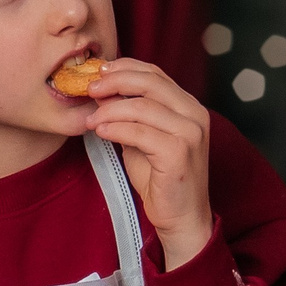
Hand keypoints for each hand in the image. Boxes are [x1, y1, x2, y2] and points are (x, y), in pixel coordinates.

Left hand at [84, 60, 212, 269]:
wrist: (181, 217)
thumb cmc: (161, 180)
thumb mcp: (142, 139)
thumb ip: (129, 116)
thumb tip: (102, 92)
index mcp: (188, 106)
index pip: (156, 74)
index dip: (125, 68)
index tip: (100, 72)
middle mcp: (195, 114)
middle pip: (150, 82)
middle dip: (115, 82)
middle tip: (90, 89)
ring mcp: (190, 133)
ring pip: (142, 107)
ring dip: (110, 110)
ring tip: (91, 119)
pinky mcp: (179, 153)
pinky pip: (139, 132)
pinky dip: (116, 129)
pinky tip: (101, 131)